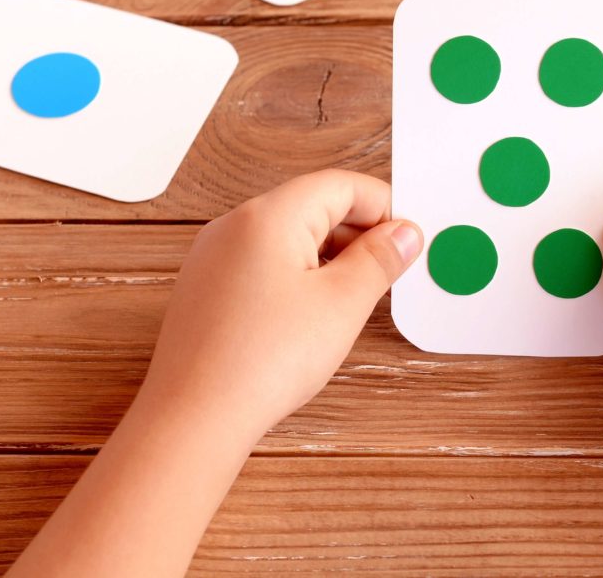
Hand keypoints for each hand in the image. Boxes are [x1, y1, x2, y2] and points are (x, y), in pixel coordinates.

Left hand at [138, 169, 422, 443]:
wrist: (194, 418)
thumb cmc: (260, 362)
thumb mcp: (342, 304)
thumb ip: (379, 259)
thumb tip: (404, 233)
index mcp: (268, 216)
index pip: (340, 185)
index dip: (384, 206)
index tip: (408, 240)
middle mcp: (234, 226)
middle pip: (313, 206)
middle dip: (359, 233)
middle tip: (391, 271)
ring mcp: (214, 257)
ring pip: (288, 237)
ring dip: (330, 257)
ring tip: (356, 298)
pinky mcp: (206, 289)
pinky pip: (263, 264)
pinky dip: (298, 276)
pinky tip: (313, 316)